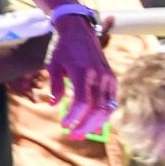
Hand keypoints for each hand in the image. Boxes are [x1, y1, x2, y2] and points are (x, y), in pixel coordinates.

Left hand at [46, 18, 116, 136]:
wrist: (78, 30)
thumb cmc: (62, 48)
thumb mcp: (53, 64)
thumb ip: (55, 85)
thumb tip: (54, 105)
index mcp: (82, 72)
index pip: (81, 102)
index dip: (73, 117)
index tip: (64, 125)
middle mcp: (99, 75)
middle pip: (96, 109)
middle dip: (85, 125)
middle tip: (73, 135)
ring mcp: (108, 77)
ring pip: (107, 107)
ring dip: (96, 123)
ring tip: (83, 132)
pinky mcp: (112, 77)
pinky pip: (111, 100)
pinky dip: (104, 114)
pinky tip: (94, 122)